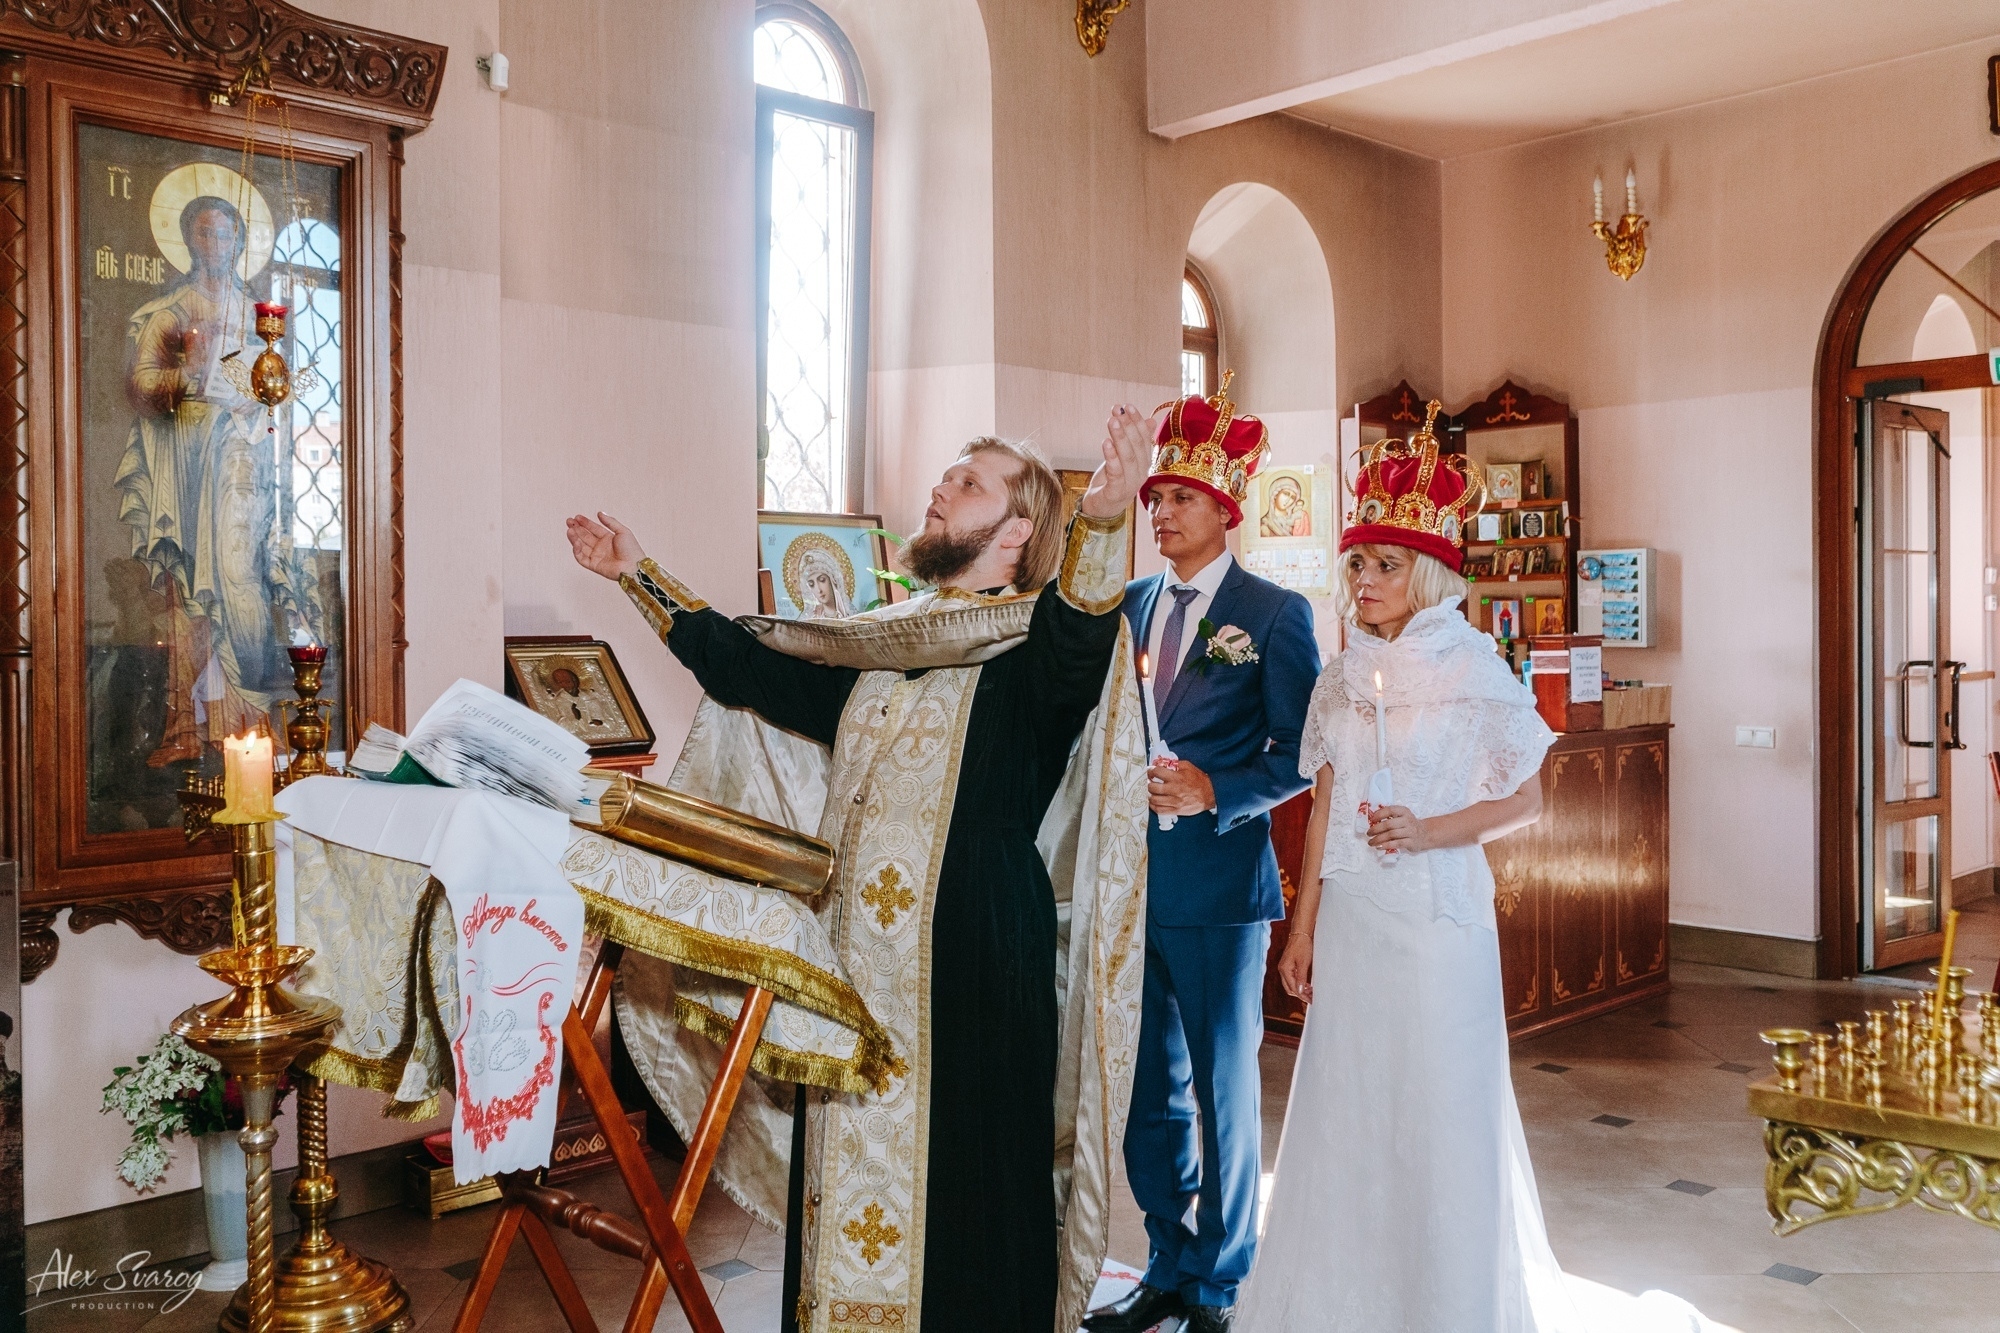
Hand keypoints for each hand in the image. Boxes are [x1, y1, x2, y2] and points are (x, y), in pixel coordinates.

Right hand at [567, 511, 646, 580]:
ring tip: (570, 530)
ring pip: (581, 546)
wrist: (633, 566)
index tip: (577, 517)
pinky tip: (575, 542)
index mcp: (608, 538)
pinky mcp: (594, 565)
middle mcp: (601, 547)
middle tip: (569, 521)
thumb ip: (610, 522)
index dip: (585, 523)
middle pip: (585, 536)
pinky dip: (577, 550)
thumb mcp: (623, 531)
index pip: (594, 529)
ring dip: (575, 538)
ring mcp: (597, 556)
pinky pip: (582, 558)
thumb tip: (600, 513)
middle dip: (577, 528)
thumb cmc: (632, 550)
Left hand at [1079, 403, 1155, 518]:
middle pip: (1137, 446)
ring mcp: (1130, 484)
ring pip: (1128, 457)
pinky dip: (1112, 456)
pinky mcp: (1117, 492)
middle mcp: (1141, 473)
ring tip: (1111, 420)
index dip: (1137, 421)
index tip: (1127, 406)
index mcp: (1144, 463)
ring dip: (1120, 437)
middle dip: (1128, 426)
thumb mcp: (1123, 458)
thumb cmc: (1112, 481)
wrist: (1101, 509)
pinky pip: (1116, 472)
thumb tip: (1151, 420)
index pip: (1144, 439)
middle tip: (1117, 410)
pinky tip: (1106, 442)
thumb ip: (1135, 441)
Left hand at [1148, 759, 1213, 815]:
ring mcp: (1175, 801)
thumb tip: (1163, 763)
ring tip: (1151, 792)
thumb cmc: (1199, 780)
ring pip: (1154, 800)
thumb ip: (1175, 764)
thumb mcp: (1188, 767)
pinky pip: (1159, 810)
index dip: (1151, 771)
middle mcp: (1174, 790)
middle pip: (1152, 787)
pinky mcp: (1176, 810)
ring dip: (1150, 795)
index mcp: (1177, 777)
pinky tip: (1154, 802)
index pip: (1157, 772)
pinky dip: (1153, 806)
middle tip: (1150, 782)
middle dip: (1148, 784)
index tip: (1151, 772)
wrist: (1210, 794)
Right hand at [1276, 931, 1313, 1004]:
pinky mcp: (1288, 966)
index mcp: (1284, 970)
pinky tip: (1308, 985)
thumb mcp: (1303, 963)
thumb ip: (1301, 978)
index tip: (1311, 1000)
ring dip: (1300, 989)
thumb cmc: (1302, 946)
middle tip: (1312, 998)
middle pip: (1290, 988)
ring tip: (1311, 992)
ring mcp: (1285, 968)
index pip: (1293, 988)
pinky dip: (1300, 983)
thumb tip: (1300, 991)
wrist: (1301, 933)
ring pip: (1291, 984)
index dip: (1302, 995)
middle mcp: (1282, 970)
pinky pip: (1293, 979)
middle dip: (1301, 994)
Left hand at [1366, 804, 1432, 853]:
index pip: (1390, 810)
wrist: (1425, 834)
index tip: (1371, 820)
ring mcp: (1410, 831)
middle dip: (1376, 829)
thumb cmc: (1408, 825)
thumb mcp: (1402, 816)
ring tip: (1371, 842)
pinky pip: (1397, 844)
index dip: (1379, 814)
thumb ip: (1390, 817)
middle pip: (1389, 824)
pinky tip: (1379, 847)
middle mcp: (1408, 820)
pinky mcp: (1411, 842)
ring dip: (1379, 839)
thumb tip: (1371, 821)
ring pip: (1391, 835)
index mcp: (1404, 811)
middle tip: (1368, 833)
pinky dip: (1386, 845)